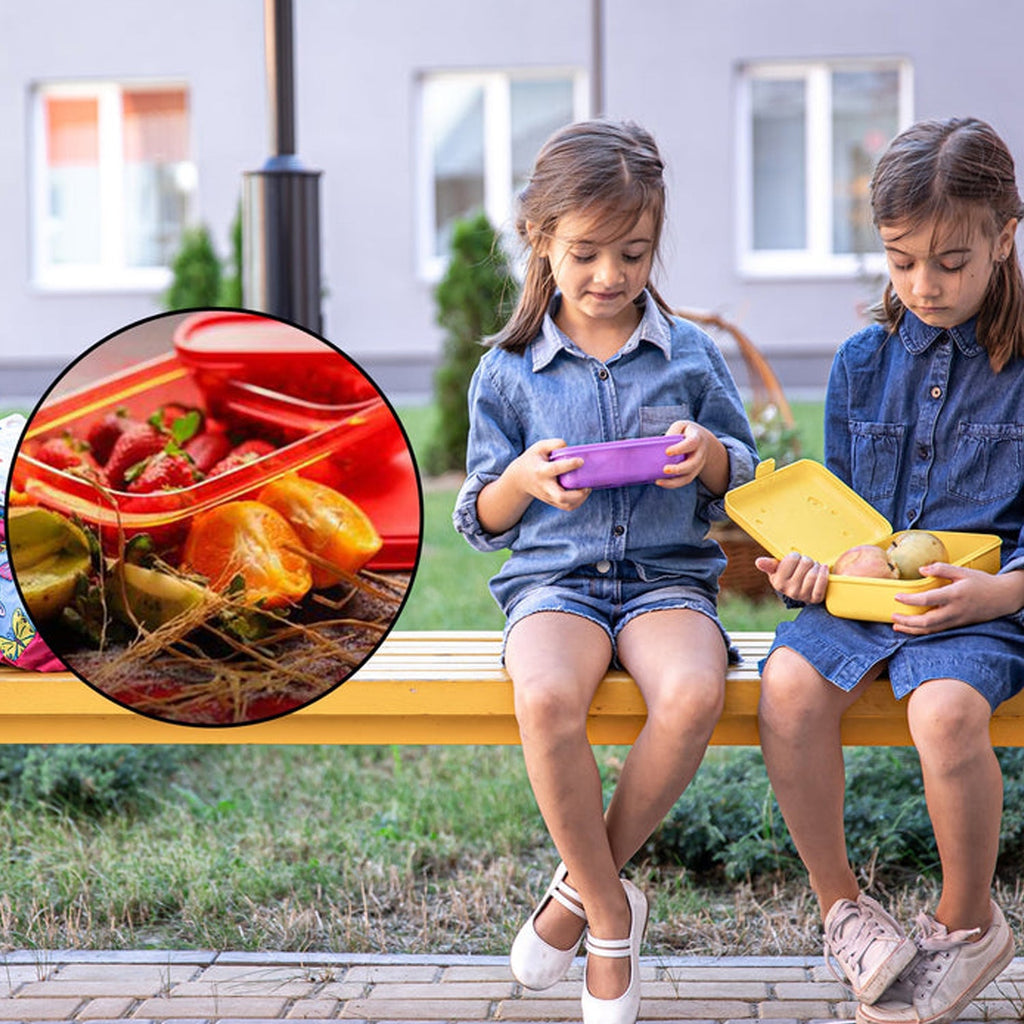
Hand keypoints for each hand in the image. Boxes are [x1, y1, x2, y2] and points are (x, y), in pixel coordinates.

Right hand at [511, 438, 591, 510]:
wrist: (519, 479)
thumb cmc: (532, 460)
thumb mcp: (539, 447)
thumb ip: (555, 444)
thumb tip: (570, 448)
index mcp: (541, 470)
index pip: (555, 469)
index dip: (569, 465)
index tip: (581, 461)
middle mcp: (545, 486)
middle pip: (560, 496)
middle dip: (577, 494)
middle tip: (587, 485)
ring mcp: (548, 496)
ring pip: (566, 505)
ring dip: (580, 499)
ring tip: (587, 488)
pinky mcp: (552, 502)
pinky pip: (567, 507)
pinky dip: (578, 503)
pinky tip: (582, 493)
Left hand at [656, 421, 715, 489]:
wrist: (703, 442)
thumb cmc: (687, 432)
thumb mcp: (681, 426)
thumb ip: (672, 432)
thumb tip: (661, 443)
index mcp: (697, 439)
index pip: (691, 443)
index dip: (680, 448)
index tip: (667, 452)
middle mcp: (700, 454)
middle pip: (693, 464)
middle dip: (679, 469)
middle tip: (664, 469)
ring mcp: (697, 466)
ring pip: (688, 477)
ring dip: (673, 481)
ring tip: (659, 481)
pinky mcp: (692, 473)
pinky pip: (684, 481)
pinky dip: (672, 484)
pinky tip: (660, 482)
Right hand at [754, 552, 828, 603]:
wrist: (801, 591)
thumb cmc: (788, 576)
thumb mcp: (777, 570)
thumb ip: (769, 565)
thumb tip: (759, 562)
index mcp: (778, 582)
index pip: (792, 558)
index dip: (795, 556)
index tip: (795, 560)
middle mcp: (790, 591)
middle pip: (805, 563)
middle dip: (807, 560)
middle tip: (805, 565)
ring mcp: (803, 596)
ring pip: (814, 572)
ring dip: (816, 566)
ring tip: (813, 567)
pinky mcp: (815, 599)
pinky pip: (822, 584)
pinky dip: (824, 574)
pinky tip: (823, 568)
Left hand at [892, 563, 1023, 633]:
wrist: (1002, 598)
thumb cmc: (981, 583)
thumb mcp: (962, 571)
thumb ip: (941, 569)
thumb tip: (922, 569)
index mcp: (955, 595)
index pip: (928, 599)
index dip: (911, 599)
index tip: (897, 596)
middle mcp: (955, 611)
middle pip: (928, 621)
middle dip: (908, 621)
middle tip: (893, 615)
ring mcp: (956, 620)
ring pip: (931, 630)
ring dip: (912, 630)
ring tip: (896, 626)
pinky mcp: (957, 625)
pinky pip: (937, 630)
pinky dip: (923, 631)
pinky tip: (912, 628)